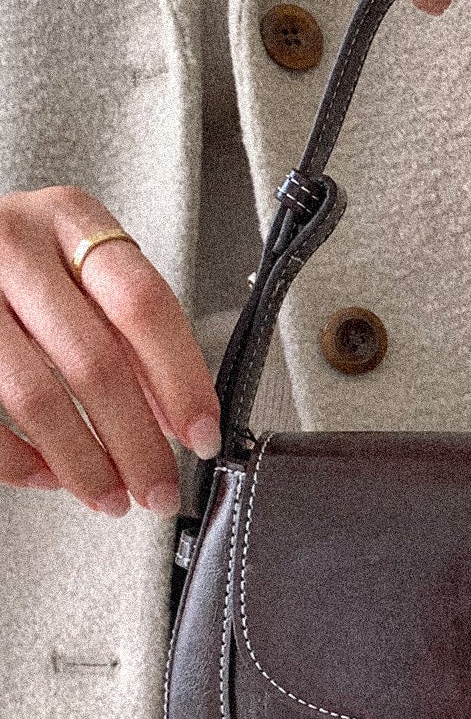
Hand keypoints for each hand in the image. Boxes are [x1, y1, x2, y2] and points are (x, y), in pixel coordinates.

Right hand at [0, 186, 221, 514]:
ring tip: (112, 498)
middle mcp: (13, 244)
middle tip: (161, 490)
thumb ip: (129, 335)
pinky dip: (21, 462)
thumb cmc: (20, 266)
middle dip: (137, 443)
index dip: (182, 380)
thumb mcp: (78, 273)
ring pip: (36, 396)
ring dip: (84, 464)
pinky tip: (49, 478)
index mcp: (70, 220)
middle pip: (96, 360)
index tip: (203, 436)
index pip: (144, 305)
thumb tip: (177, 421)